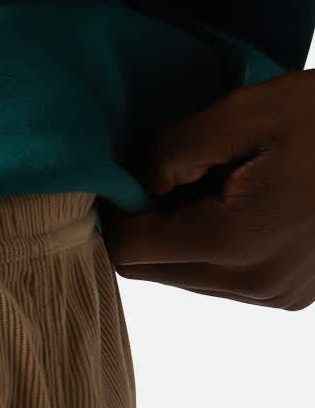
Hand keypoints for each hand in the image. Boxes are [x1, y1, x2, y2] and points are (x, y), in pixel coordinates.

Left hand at [99, 70, 314, 309]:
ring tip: (216, 183)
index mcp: (234, 242)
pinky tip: (243, 203)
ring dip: (182, 237)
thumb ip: (175, 149)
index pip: (130, 249)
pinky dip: (216, 247)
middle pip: (154, 269)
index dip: (117, 210)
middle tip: (172, 171)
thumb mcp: (249, 111)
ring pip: (187, 277)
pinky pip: (224, 280)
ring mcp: (274, 296)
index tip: (126, 172)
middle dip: (148, 223)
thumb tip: (128, 180)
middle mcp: (251, 284)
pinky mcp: (290, 296)